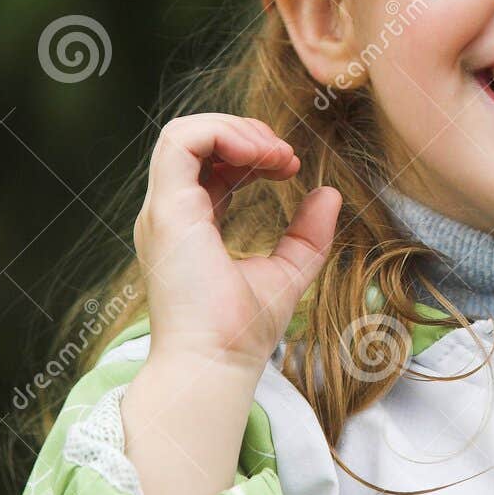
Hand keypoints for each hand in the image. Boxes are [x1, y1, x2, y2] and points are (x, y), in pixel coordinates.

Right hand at [134, 114, 341, 377]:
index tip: (290, 168)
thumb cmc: (242, 332)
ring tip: (276, 153)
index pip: (210, 164)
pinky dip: (223, 133)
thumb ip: (308, 234)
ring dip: (236, 129)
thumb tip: (330, 194)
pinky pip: (180, 141)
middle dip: (246, 133)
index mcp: (190, 225)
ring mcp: (163, 210)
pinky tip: (261, 154)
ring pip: (182, 132)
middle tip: (287, 156)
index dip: (250, 151)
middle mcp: (170, 213)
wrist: (216, 364)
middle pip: (196, 141)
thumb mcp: (288, 271)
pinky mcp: (167, 210)